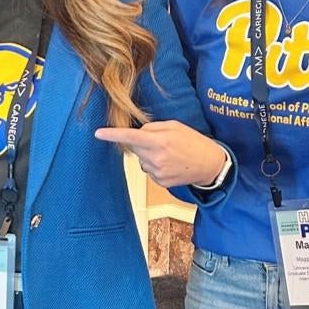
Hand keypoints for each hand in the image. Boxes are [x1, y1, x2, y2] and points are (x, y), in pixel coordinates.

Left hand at [95, 120, 226, 187]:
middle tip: (159, 140)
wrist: (210, 164)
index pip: (131, 137)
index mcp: (159, 141)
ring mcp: (157, 172)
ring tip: (168, 153)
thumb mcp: (175, 126)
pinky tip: (169, 163)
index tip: (98, 133)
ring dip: (148, 155)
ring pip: (141, 160)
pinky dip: (155, 165)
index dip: (112, 135)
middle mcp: (156, 158)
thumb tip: (138, 132)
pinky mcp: (160, 182)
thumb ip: (153, 127)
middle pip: (134, 148)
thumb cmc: (194, 141)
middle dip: (141, 142)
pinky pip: (148, 170)